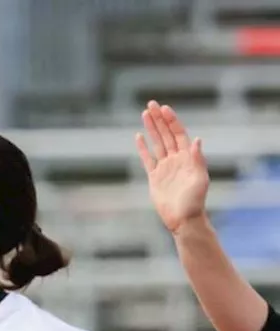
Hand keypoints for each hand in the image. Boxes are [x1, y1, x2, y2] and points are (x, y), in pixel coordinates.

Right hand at [136, 100, 209, 234]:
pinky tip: (139, 136)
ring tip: (144, 114)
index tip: (164, 108)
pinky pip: (148, 159)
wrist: (183, 219)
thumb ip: (198, 159)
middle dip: (159, 119)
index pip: (178, 134)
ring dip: (151, 128)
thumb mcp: (200, 179)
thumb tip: (197, 140)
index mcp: (187, 157)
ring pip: (156, 143)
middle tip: (151, 104)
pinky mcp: (155, 177)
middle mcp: (176, 159)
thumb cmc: (194, 201)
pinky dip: (143, 148)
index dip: (171, 121)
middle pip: (165, 134)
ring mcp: (165, 167)